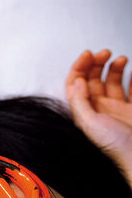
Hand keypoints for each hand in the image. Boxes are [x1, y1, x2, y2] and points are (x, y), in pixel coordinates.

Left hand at [66, 50, 131, 179]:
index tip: (88, 53)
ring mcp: (117, 108)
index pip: (76, 84)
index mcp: (85, 110)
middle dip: (97, 63)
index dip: (79, 67)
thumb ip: (80, 101)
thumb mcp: (89, 122)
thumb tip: (76, 80)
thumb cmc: (114, 144)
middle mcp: (99, 108)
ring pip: (112, 81)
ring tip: (121, 58)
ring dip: (114, 68)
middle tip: (105, 52)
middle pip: (93, 79)